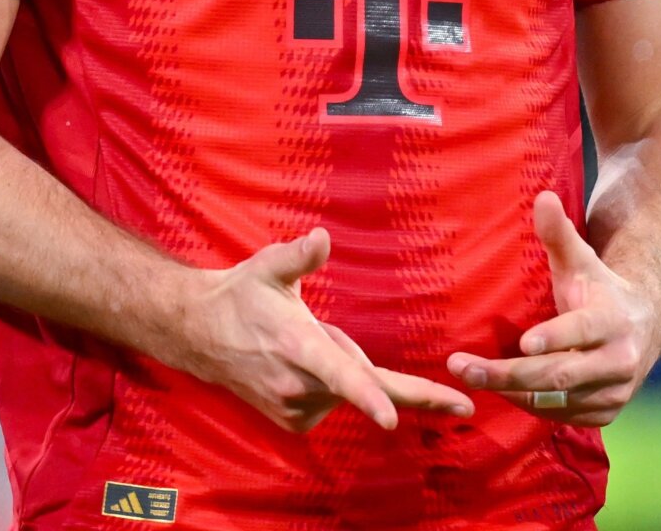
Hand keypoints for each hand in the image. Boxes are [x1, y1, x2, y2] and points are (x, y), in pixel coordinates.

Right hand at [168, 227, 474, 432]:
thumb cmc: (241, 294)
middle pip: (367, 388)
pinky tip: (306, 361)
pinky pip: (333, 399)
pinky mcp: (294, 421)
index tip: (392, 420)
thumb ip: (297, 256)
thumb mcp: (267, 267)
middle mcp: (297, 384)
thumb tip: (321, 238)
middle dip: (416, 395)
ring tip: (308, 338)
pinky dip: (336, 381)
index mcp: (300, 348)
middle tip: (463, 404)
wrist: (198, 333)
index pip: (340, 375)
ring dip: (347, 365)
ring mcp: (294, 407)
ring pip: (349, 387)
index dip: (368, 396)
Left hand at [448, 191, 656, 426]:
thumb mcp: (581, 261)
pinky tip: (505, 390)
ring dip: (510, 393)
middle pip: (558, 375)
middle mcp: (620, 360)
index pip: (581, 331)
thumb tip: (541, 196)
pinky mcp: (607, 413)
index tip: (522, 343)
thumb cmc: (599, 289)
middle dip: (506, 374)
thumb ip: (559, 234)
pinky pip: (560, 417)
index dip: (554, 338)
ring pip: (554, 401)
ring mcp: (615, 391)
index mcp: (614, 320)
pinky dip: (529, 406)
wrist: (645, 325)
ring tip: (471, 376)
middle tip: (462, 367)